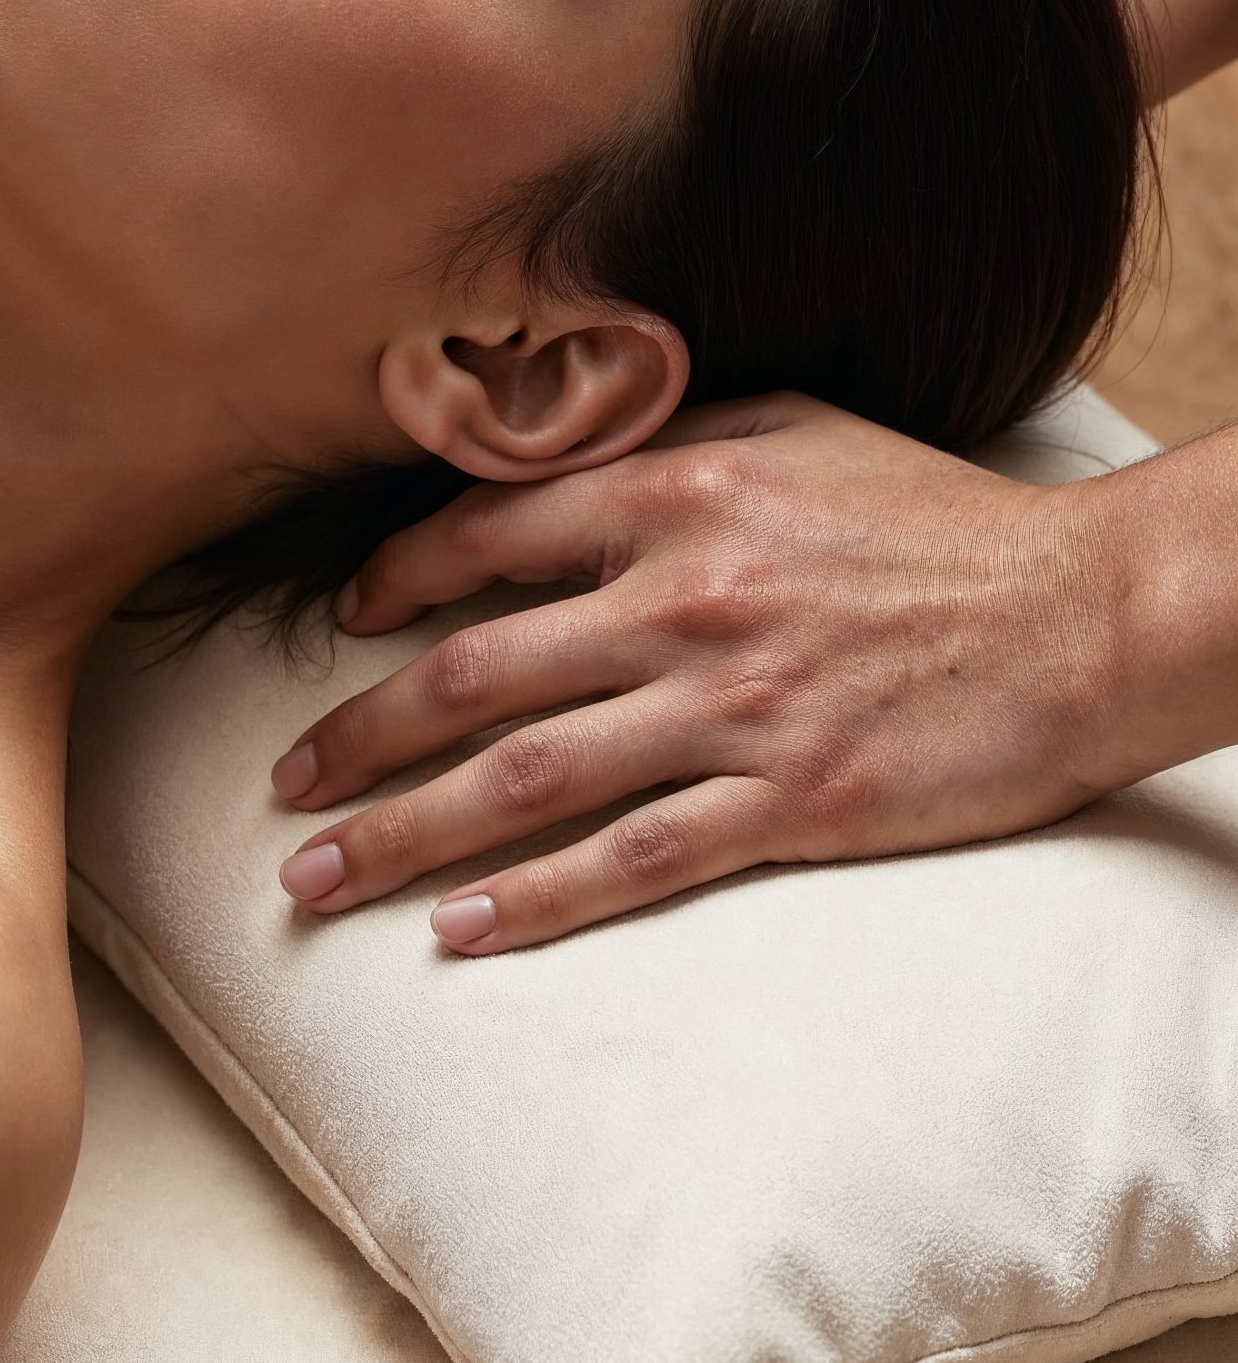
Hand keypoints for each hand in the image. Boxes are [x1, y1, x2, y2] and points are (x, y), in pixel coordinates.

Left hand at [271, 394, 1147, 953]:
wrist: (1081, 617)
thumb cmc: (933, 517)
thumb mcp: (796, 429)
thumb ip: (668, 433)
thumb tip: (546, 444)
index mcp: (676, 491)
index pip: (486, 533)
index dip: (391, 580)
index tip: (339, 625)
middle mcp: (682, 599)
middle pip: (475, 674)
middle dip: (360, 735)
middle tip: (282, 784)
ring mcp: (732, 709)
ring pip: (525, 780)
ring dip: (404, 833)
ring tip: (316, 874)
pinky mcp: (790, 804)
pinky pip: (631, 861)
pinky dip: (534, 901)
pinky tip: (458, 933)